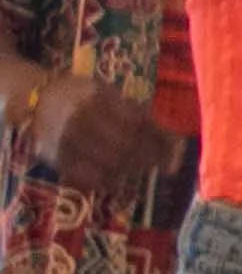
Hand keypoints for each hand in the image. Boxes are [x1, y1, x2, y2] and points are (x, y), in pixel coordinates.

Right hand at [12, 68, 169, 205]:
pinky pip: (90, 177)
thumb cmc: (80, 94)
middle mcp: (80, 118)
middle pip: (127, 146)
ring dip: (134, 169)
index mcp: (97, 97)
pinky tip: (119, 176)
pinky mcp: (57, 157)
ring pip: (111, 164)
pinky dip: (111, 180)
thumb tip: (176, 141)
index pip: (139, 124)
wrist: (33, 98)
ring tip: (142, 167)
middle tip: (163, 164)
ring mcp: (66, 139)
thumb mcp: (108, 93)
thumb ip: (138, 113)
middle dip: (151, 158)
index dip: (161, 141)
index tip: (176, 152)